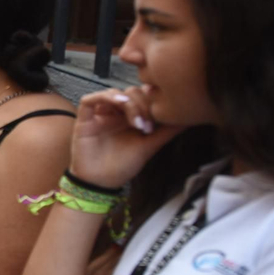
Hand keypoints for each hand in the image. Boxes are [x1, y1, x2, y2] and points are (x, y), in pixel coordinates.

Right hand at [68, 85, 183, 187]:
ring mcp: (100, 114)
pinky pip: (90, 99)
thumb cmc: (123, 165)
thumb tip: (189, 118)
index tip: (163, 115)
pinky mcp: (84, 117)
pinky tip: (119, 104)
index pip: (144, 96)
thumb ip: (167, 131)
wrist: (101, 183)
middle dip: (144, 105)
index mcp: (131, 116)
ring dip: (130, 103)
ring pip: (115, 93)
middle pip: (131, 91)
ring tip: (137, 123)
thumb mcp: (150, 146)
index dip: (154, 100)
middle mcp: (115, 112)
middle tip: (148, 125)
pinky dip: (106, 97)